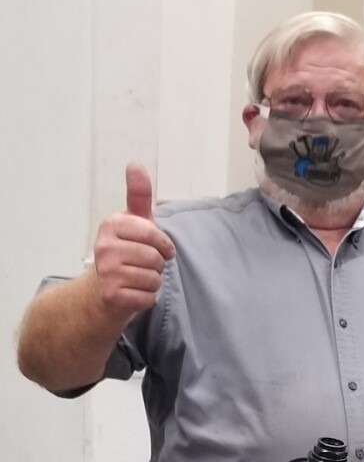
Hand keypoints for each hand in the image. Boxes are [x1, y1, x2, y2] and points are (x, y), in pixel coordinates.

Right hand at [92, 163, 175, 318]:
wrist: (102, 290)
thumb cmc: (125, 252)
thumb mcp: (134, 222)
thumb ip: (138, 196)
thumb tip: (135, 164)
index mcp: (111, 224)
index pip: (153, 233)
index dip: (163, 244)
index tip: (157, 247)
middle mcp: (103, 246)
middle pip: (156, 257)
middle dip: (157, 264)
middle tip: (141, 265)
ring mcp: (106, 271)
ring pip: (154, 278)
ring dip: (152, 281)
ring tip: (136, 277)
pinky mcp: (111, 295)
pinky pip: (148, 296)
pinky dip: (147, 297)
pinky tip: (133, 292)